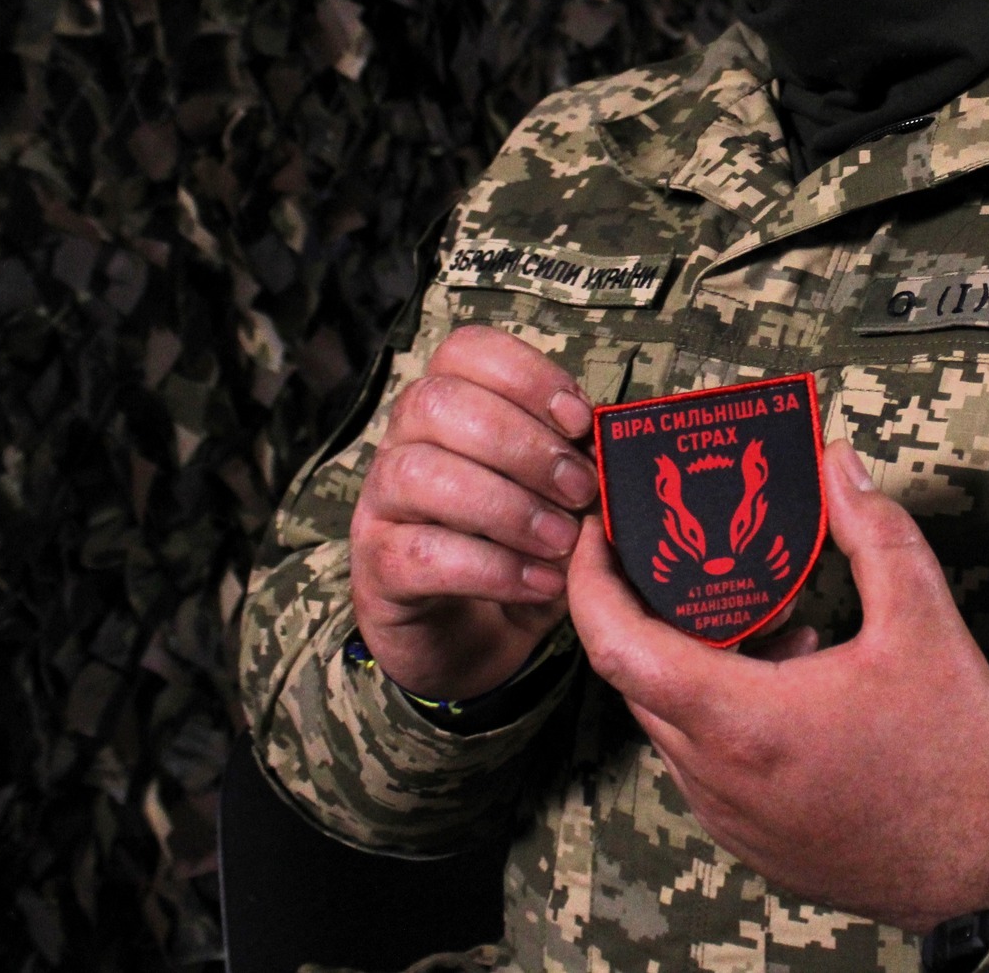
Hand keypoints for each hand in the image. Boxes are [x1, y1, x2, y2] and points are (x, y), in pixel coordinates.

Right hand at [351, 325, 598, 699]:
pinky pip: (420, 552)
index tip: (579, 419)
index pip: (466, 351)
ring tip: (562, 541)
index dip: (525, 375)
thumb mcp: (559, 498)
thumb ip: (577, 461)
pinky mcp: (376, 568)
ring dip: (507, 506)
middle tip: (581, 490)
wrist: (473, 638)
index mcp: (450, 406)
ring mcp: (381, 504)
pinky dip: (491, 567)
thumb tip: (612, 441)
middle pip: (439, 404)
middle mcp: (405, 443)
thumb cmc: (521, 546)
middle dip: (523, 444)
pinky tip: (539, 582)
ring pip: (419, 472)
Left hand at [567, 440, 988, 931]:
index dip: (590, 582)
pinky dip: (722, 701)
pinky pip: (704, 755)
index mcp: (741, 720)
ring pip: (672, 716)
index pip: (616, 645)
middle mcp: (715, 774)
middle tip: (689, 548)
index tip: (597, 532)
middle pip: (638, 675)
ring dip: (696, 656)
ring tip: (769, 610)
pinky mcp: (749, 835)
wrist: (983, 875)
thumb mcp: (926, 625)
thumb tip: (838, 463)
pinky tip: (795, 669)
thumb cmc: (954, 759)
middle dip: (651, 605)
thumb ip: (877, 534)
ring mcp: (727, 813)